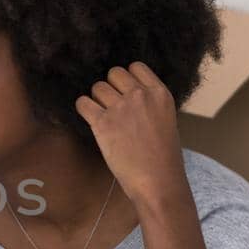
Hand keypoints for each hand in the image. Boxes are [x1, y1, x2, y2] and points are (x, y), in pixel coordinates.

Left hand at [75, 62, 188, 207]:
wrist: (158, 182)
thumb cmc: (163, 159)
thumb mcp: (165, 121)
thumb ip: (149, 104)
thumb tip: (128, 96)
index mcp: (160, 93)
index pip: (136, 66)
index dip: (126, 78)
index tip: (124, 92)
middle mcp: (140, 95)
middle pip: (114, 73)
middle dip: (110, 87)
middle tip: (112, 106)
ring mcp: (121, 107)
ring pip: (97, 87)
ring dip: (97, 100)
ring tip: (103, 117)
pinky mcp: (103, 123)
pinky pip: (83, 103)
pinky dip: (83, 109)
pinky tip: (90, 120)